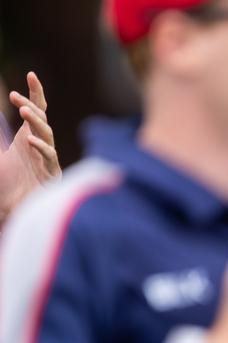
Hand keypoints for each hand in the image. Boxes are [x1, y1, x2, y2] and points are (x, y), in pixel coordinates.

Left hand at [0, 72, 59, 223]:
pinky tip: (30, 141)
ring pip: (46, 135)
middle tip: (16, 99)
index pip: (37, 110)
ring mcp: (47, 160)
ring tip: (23, 112)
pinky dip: (41, 148)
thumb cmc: (4, 185)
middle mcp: (39, 147)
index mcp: (27, 138)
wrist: (11, 211)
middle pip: (41, 120)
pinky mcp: (51, 176)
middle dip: (31, 107)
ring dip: (35, 123)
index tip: (31, 74)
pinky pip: (49, 158)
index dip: (36, 93)